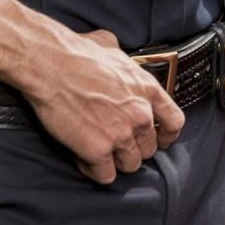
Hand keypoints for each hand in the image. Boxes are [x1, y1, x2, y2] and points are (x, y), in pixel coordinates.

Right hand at [22, 29, 184, 183]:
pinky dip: (95, 171)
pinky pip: (106, 176)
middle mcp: (140, 115)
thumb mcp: (113, 48)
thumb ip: (124, 61)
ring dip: (117, 162)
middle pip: (150, 148)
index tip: (158, 138)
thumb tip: (118, 57)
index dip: (166, 135)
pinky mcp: (97, 151)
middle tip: (117, 143)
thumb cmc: (77, 53)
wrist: (50, 65)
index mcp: (147, 90)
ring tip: (101, 151)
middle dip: (134, 148)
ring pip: (131, 165)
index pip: (174, 122)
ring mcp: (121, 134)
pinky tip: (85, 159)